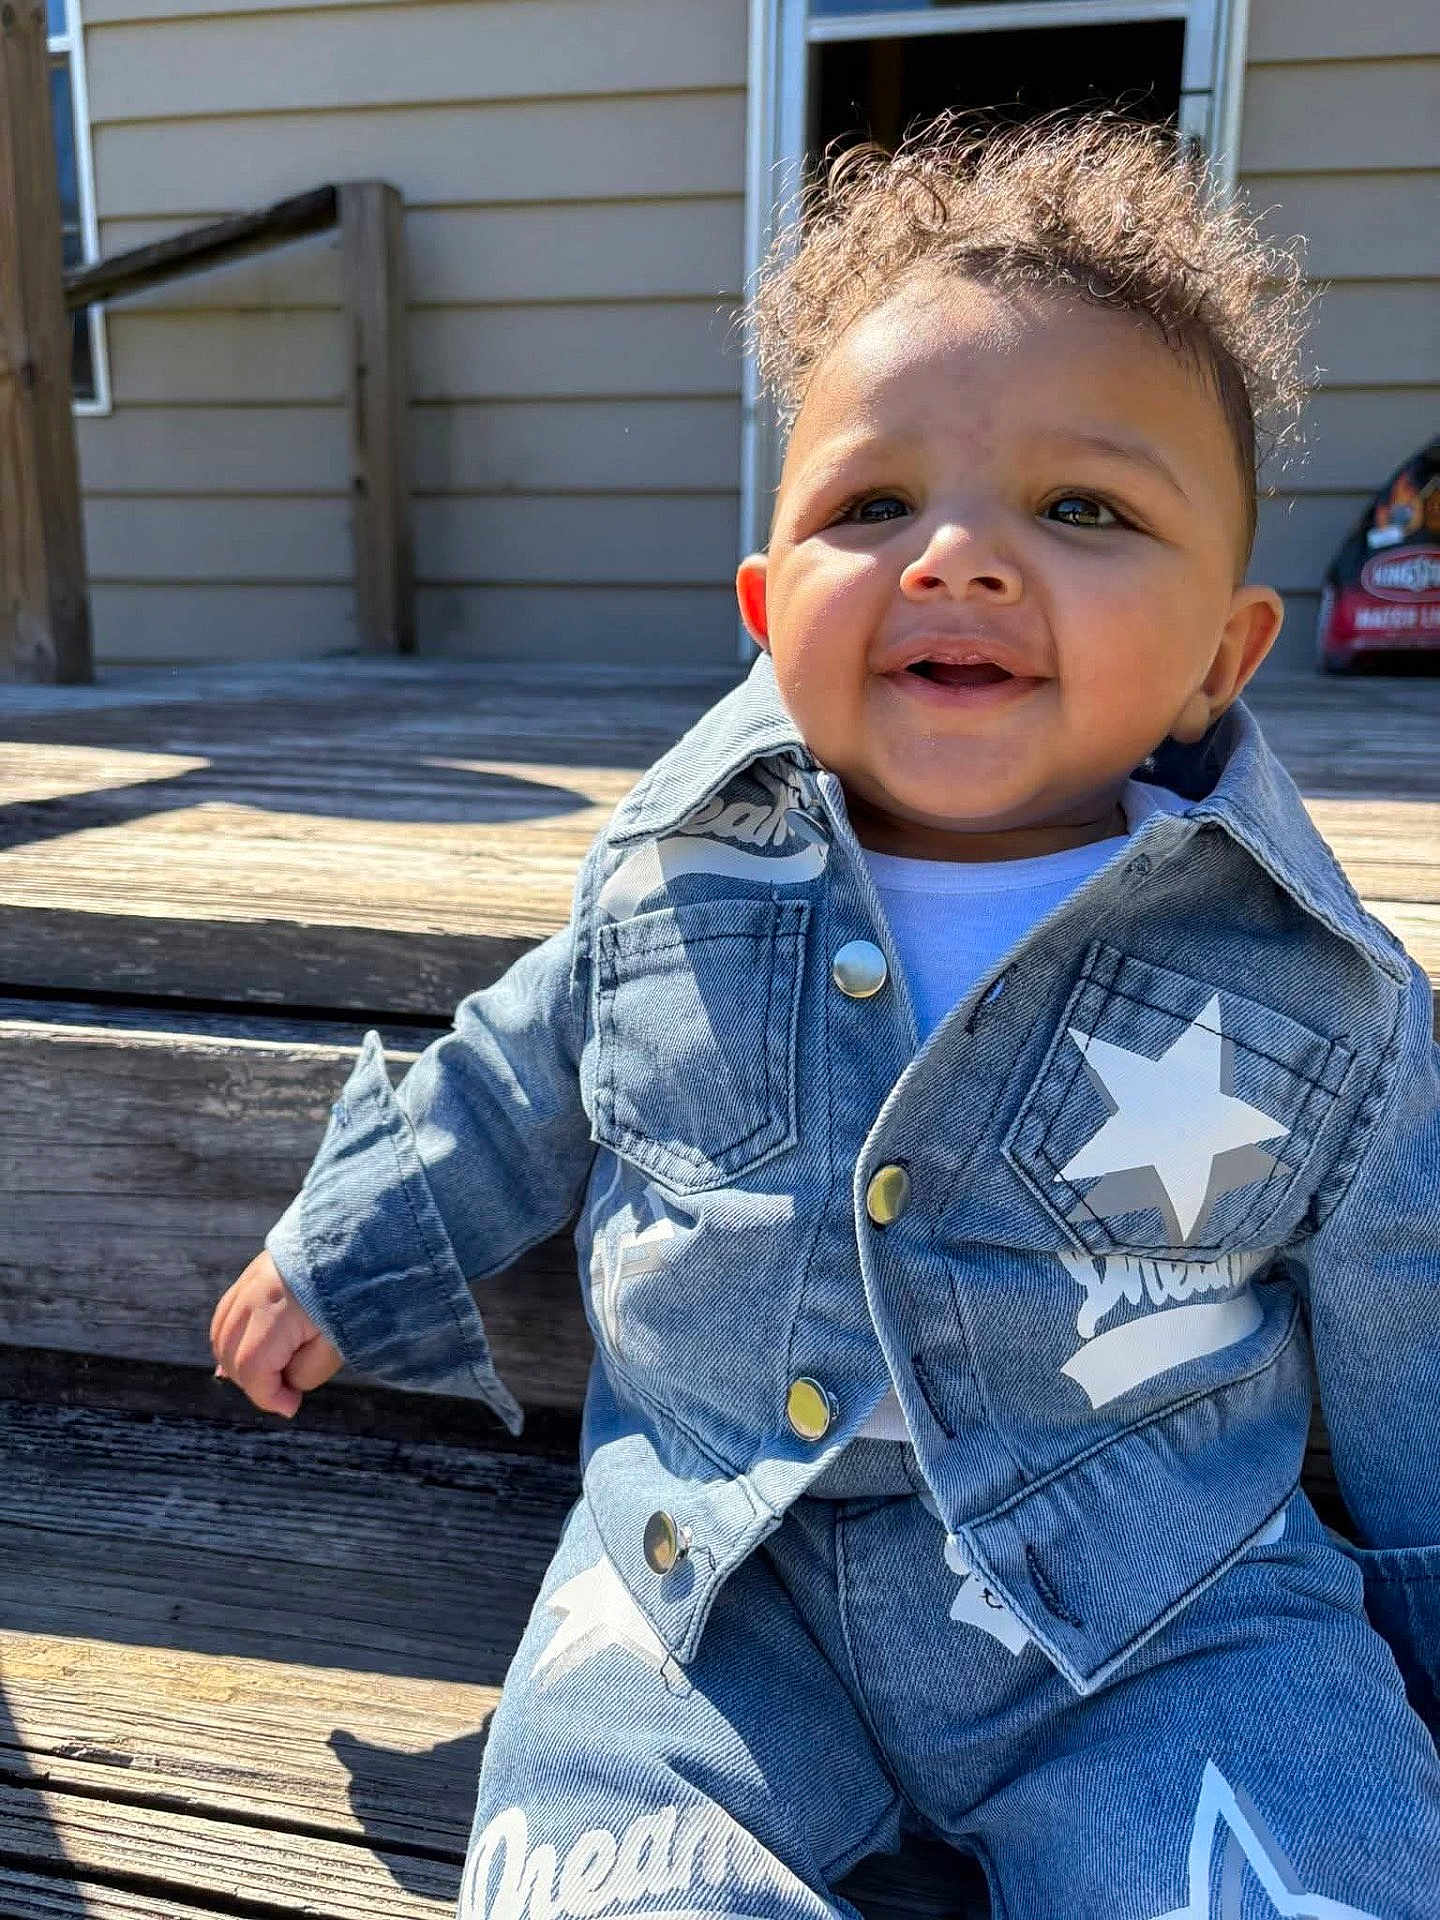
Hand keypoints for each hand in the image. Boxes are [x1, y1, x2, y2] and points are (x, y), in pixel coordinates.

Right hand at [210, 1249, 342, 1417]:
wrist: (357, 1239)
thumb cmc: (353, 1294)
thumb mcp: (338, 1343)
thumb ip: (307, 1372)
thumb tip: (285, 1386)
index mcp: (275, 1312)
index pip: (251, 1369)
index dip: (268, 1396)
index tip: (291, 1405)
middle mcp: (252, 1295)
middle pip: (230, 1355)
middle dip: (254, 1382)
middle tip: (286, 1389)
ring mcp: (247, 1281)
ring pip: (221, 1336)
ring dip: (239, 1362)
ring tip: (273, 1372)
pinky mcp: (250, 1273)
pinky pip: (226, 1315)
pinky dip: (232, 1338)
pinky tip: (250, 1352)